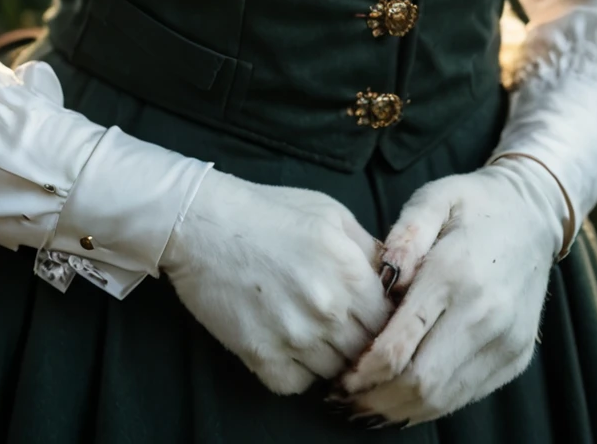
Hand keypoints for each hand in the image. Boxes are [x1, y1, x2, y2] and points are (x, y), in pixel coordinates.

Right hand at [160, 168, 391, 395]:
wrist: (204, 225)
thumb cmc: (267, 212)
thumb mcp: (328, 213)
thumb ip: (366, 248)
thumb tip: (392, 279)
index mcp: (348, 271)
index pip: (389, 320)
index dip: (381, 319)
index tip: (368, 315)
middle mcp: (327, 309)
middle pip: (365, 351)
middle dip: (358, 341)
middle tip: (341, 328)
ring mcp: (295, 337)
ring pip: (334, 372)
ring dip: (328, 358)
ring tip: (311, 332)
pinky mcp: (263, 357)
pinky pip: (297, 384)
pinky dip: (297, 372)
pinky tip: (286, 343)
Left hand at [341, 157, 564, 425]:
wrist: (534, 216)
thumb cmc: (473, 205)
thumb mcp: (434, 199)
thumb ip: (404, 234)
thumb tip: (382, 273)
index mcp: (454, 273)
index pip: (400, 344)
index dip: (364, 370)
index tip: (340, 377)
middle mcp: (484, 314)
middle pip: (421, 382)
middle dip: (377, 398)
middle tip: (345, 399)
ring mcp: (504, 341)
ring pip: (444, 398)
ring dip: (401, 409)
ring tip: (368, 405)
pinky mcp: (516, 357)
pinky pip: (467, 396)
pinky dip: (432, 405)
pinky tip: (405, 398)